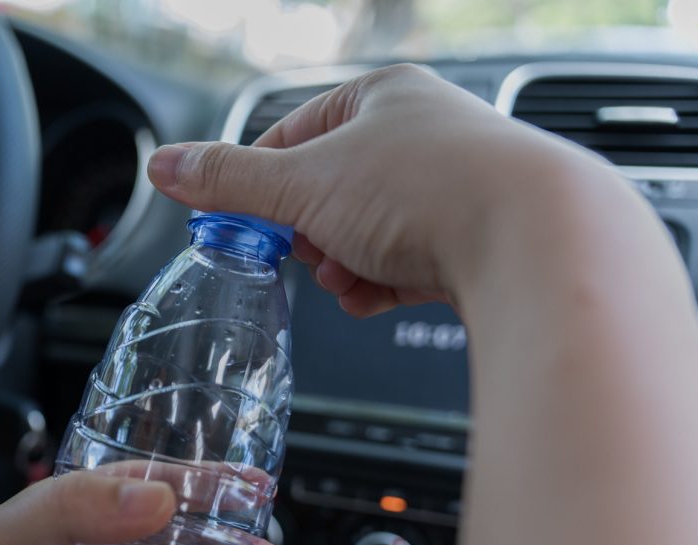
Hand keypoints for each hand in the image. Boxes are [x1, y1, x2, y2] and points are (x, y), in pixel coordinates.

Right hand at [146, 64, 614, 316]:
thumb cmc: (429, 189)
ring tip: (349, 277)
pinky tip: (377, 293)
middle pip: (328, 191)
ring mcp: (452, 187)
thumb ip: (228, 180)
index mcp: (380, 97)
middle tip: (306, 251)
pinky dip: (381, 283)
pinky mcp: (473, 239)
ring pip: (366, 232)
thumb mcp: (302, 183)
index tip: (238, 223)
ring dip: (343, 264)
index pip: (291, 137)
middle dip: (309, 234)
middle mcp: (421, 134)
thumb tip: (165, 167)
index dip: (257, 186)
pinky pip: (404, 263)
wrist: (532, 239)